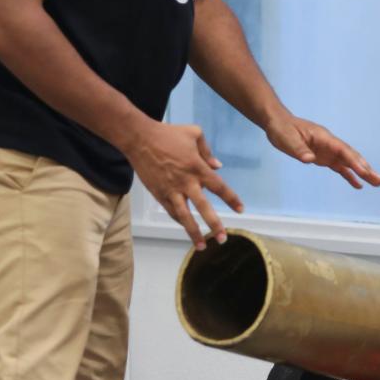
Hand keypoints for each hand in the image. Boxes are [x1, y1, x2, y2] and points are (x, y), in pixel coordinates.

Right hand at [128, 121, 243, 248]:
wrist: (139, 139)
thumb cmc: (168, 134)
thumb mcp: (194, 133)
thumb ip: (207, 151)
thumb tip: (218, 166)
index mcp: (197, 167)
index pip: (219, 187)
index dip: (231, 199)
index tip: (240, 210)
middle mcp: (186, 182)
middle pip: (203, 208)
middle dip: (214, 224)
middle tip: (223, 239)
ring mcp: (171, 190)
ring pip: (184, 216)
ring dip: (194, 232)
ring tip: (202, 246)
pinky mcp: (158, 194)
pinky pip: (171, 211)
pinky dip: (180, 221)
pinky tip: (187, 229)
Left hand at [265, 114, 379, 189]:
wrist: (278, 124)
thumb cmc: (282, 129)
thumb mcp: (287, 140)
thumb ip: (299, 150)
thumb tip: (309, 160)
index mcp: (324, 137)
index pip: (343, 150)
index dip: (354, 161)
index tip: (365, 172)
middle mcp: (330, 144)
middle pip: (351, 156)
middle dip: (366, 168)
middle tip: (379, 180)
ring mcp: (328, 150)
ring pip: (349, 162)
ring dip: (363, 172)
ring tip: (377, 183)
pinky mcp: (324, 157)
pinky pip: (340, 167)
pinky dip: (349, 175)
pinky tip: (358, 185)